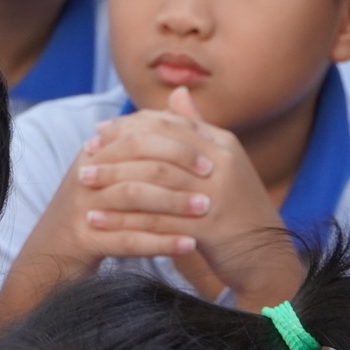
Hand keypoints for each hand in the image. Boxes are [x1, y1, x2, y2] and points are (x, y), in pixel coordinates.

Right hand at [16, 108, 208, 279]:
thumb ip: (139, 146)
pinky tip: (189, 246)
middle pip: (136, 162)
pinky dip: (161, 242)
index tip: (208, 149)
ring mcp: (81, 208)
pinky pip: (128, 239)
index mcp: (93, 155)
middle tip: (213, 176)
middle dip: (179, 167)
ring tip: (206, 210)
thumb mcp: (109, 174)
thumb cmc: (91, 213)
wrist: (50, 256)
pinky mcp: (84, 240)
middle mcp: (85, 176)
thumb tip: (178, 101)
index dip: (174, 139)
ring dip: (174, 203)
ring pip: (133, 198)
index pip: (137, 135)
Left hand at [79, 89, 298, 298]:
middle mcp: (221, 163)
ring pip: (154, 180)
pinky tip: (97, 221)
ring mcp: (217, 195)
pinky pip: (156, 219)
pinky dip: (123, 219)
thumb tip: (176, 93)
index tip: (100, 132)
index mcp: (221, 144)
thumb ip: (196, 130)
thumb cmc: (235, 209)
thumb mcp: (219, 164)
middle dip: (117, 149)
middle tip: (85, 154)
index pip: (169, 123)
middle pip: (158, 147)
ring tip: (83, 182)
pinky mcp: (210, 228)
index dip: (131, 125)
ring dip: (113, 179)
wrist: (266, 257)